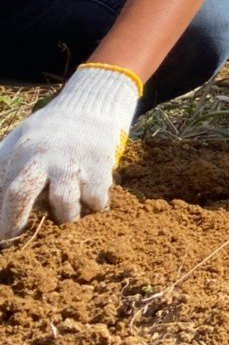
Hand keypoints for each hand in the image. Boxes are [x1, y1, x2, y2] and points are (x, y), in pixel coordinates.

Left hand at [0, 64, 139, 240]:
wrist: (93, 106)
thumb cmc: (49, 131)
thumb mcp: (19, 140)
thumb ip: (2, 163)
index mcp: (23, 152)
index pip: (4, 191)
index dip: (2, 219)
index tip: (3, 237)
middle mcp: (46, 157)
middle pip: (22, 194)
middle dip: (15, 222)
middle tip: (17, 238)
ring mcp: (76, 162)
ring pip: (66, 207)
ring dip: (65, 217)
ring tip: (66, 214)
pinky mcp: (102, 167)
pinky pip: (97, 202)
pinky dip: (94, 206)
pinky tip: (90, 197)